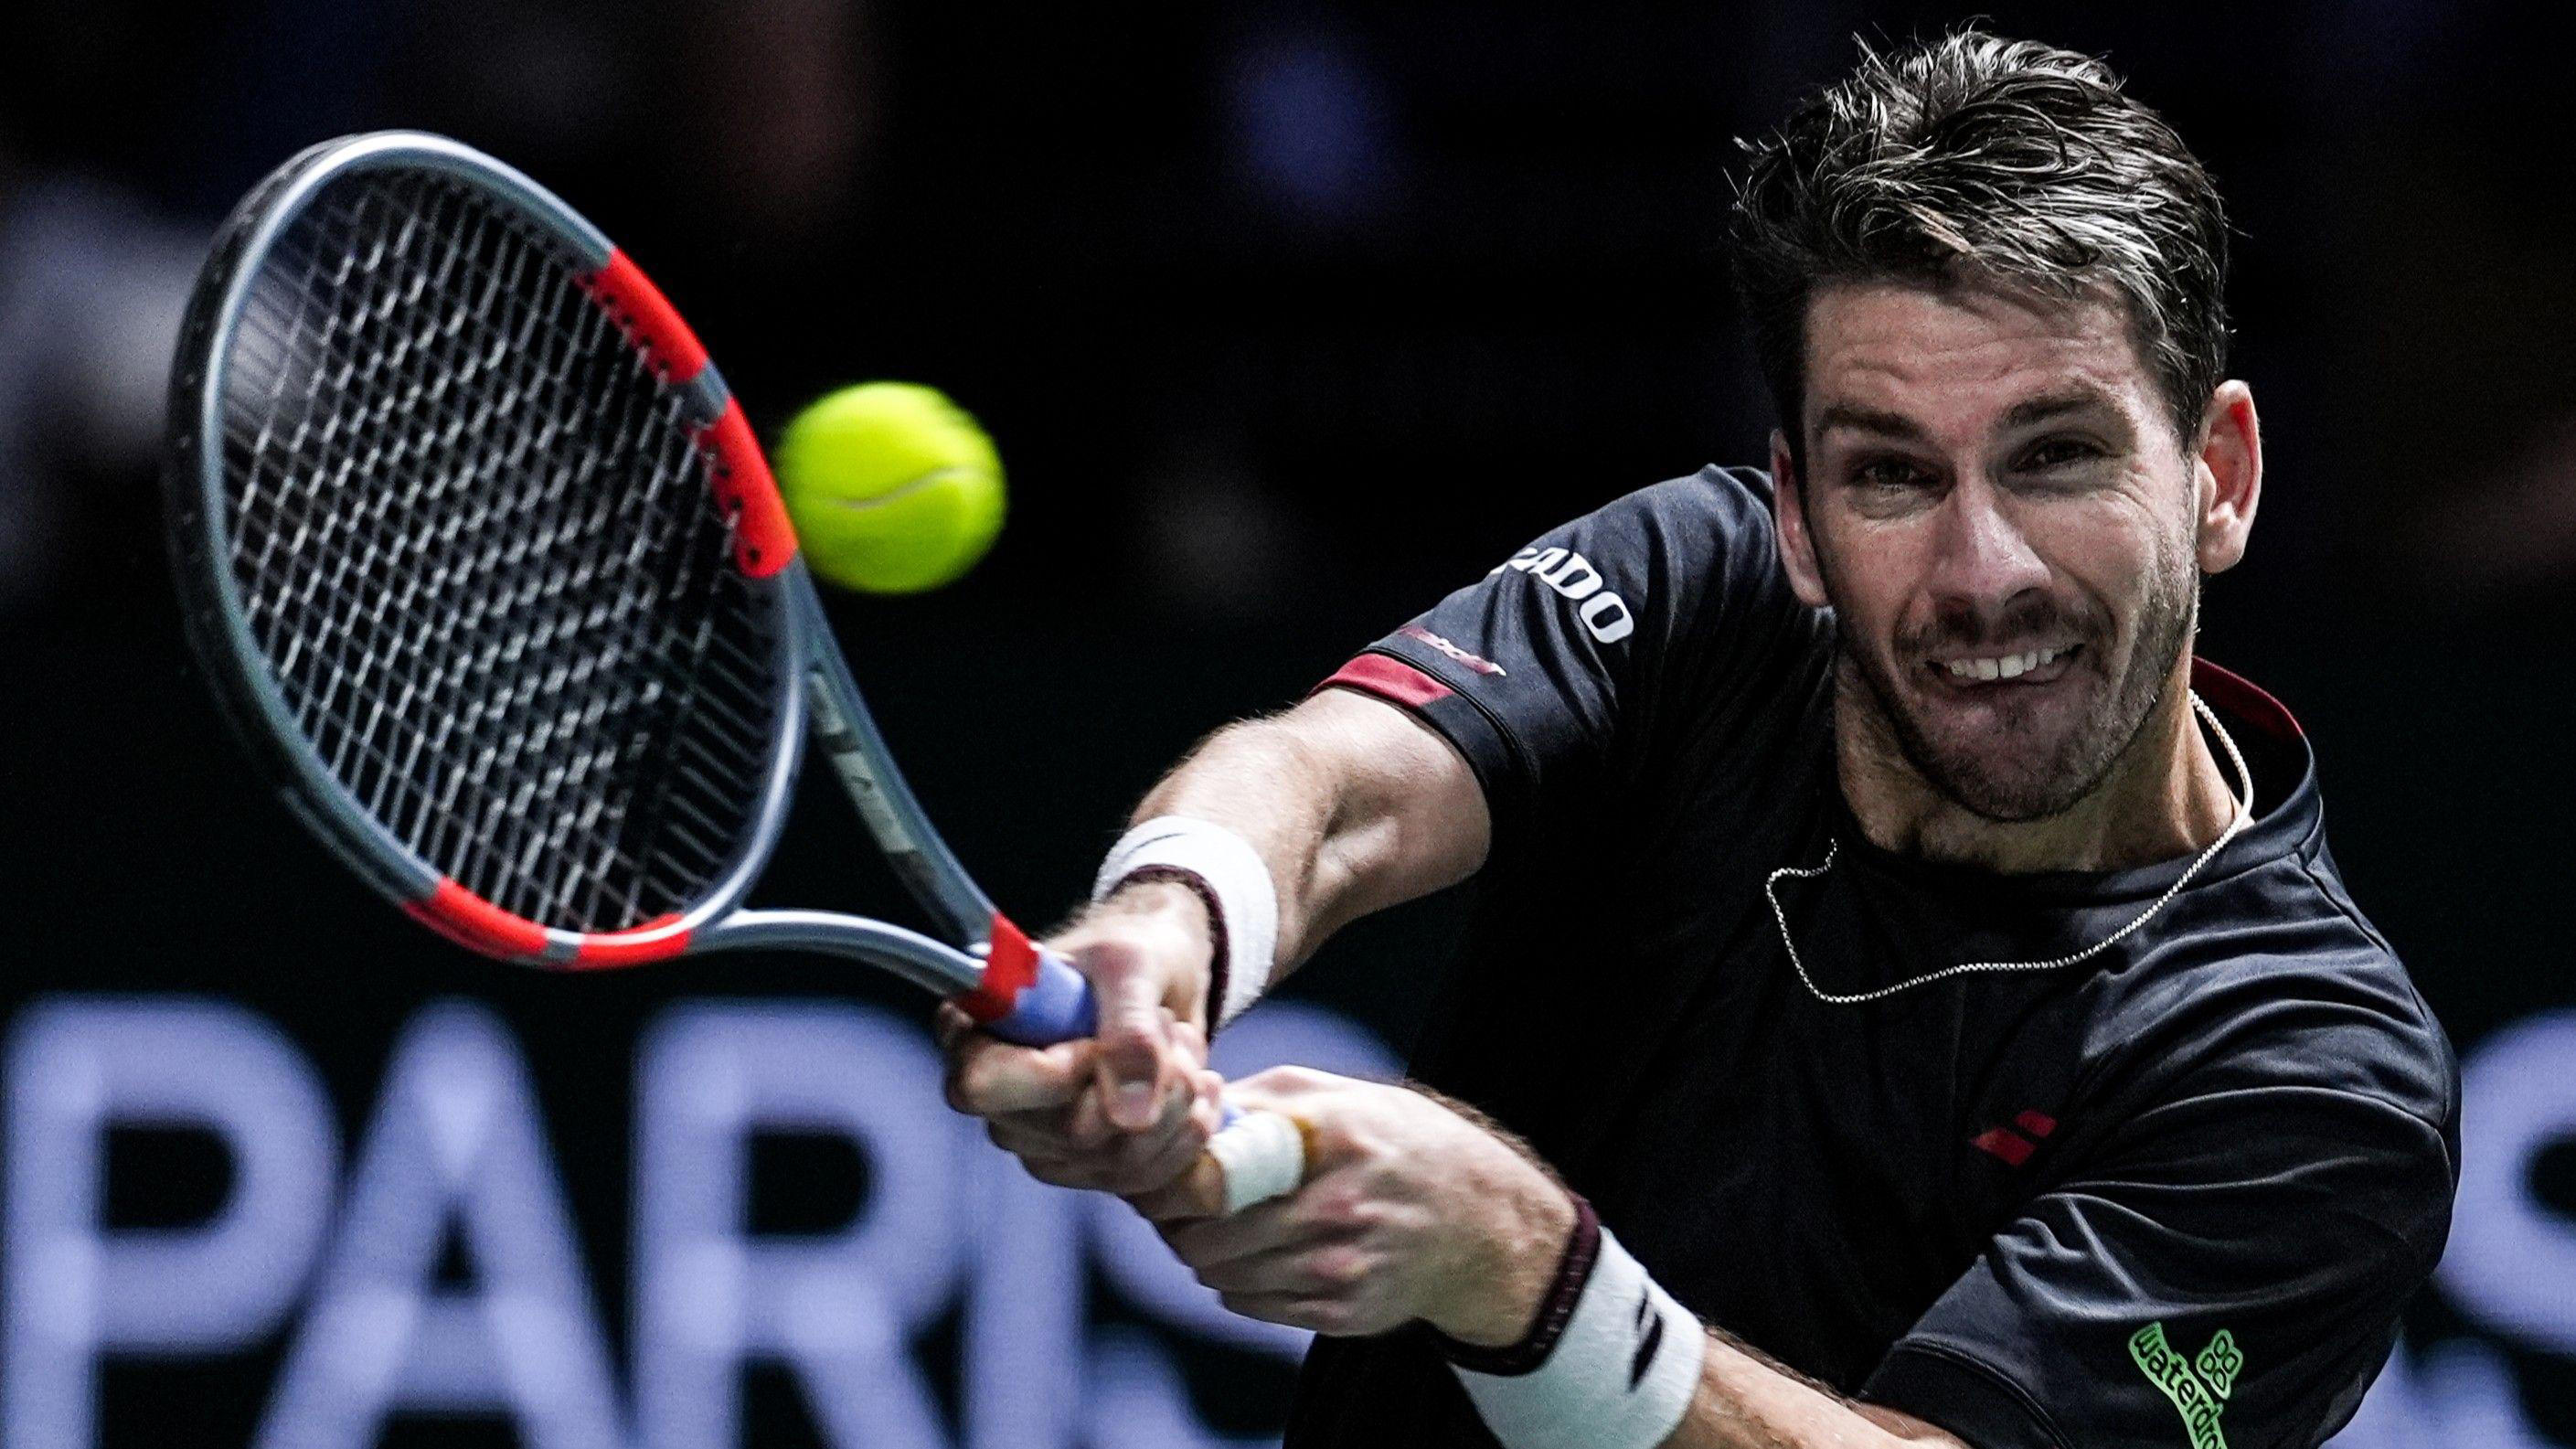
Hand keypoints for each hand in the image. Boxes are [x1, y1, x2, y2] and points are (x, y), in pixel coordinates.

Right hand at [940, 879, 1220, 1193]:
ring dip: (1178, 1101)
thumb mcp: (1130, 966)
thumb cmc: (1128, 955)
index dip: (1053, 1076)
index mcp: (977, 1036)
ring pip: (1117, 1161)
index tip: (1098, 1040)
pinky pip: (1145, 1180)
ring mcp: (1042, 1141)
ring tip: (1185, 1047)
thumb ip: (1129, 1032)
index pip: (983, 1086)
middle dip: (1147, 1079)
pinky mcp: (1088, 1168)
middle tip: (1168, 1026)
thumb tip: (1132, 1119)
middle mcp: (1000, 1101)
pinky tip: (1200, 1088)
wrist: (1161, 978)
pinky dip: (1189, 1132)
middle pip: (1068, 1133)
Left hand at [1128, 1067, 1576, 1342]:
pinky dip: (1237, 1284)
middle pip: (1207, 1237)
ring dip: (1204, 1255)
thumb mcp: (1337, 1096)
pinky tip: (1258, 1256)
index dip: (1172, 1180)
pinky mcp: (1342, 1313)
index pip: (1213, 1176)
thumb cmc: (1395, 1144)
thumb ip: (1258, 1100)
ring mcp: (1341, 1269)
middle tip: (1180, 1207)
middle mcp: (1338, 1208)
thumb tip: (1181, 1111)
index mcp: (1331, 1140)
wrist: (1479, 1221)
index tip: (1164, 1173)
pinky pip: (1251, 1306)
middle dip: (1179, 1223)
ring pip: (1221, 1277)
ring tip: (1218, 1228)